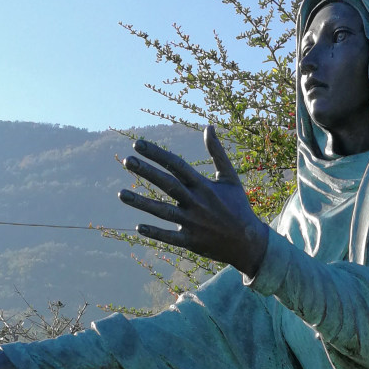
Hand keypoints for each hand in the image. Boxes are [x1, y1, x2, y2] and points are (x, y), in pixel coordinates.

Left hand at [119, 125, 268, 277]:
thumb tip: (209, 126)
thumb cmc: (238, 207)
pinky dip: (155, 233)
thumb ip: (217, 152)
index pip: (177, 165)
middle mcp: (197, 202)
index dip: (157, 154)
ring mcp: (193, 223)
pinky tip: (139, 227)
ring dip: (141, 203)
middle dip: (146, 172)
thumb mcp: (230, 178)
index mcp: (204, 186)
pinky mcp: (192, 241)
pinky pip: (170, 237)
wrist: (248, 242)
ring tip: (120, 194)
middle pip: (167, 184)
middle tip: (127, 160)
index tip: (138, 144)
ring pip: (163, 211)